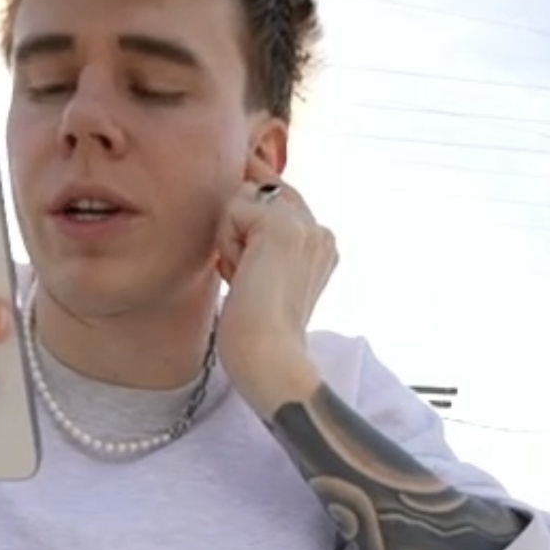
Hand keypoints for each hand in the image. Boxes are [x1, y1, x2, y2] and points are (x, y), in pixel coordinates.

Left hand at [214, 165, 337, 408]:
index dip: (248, 228)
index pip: (275, 200)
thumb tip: (241, 190)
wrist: (269, 360)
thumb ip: (261, 238)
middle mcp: (321, 230)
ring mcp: (306, 225)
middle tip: (249, 281)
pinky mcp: (282, 225)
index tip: (253, 276)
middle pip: (257, 192)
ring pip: (243, 198)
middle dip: (239, 234)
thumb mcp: (263, 275)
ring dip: (231, 242)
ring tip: (248, 280)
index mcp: (322, 244)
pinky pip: (232, 209)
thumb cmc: (256, 333)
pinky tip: (243, 277)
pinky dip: (227, 246)